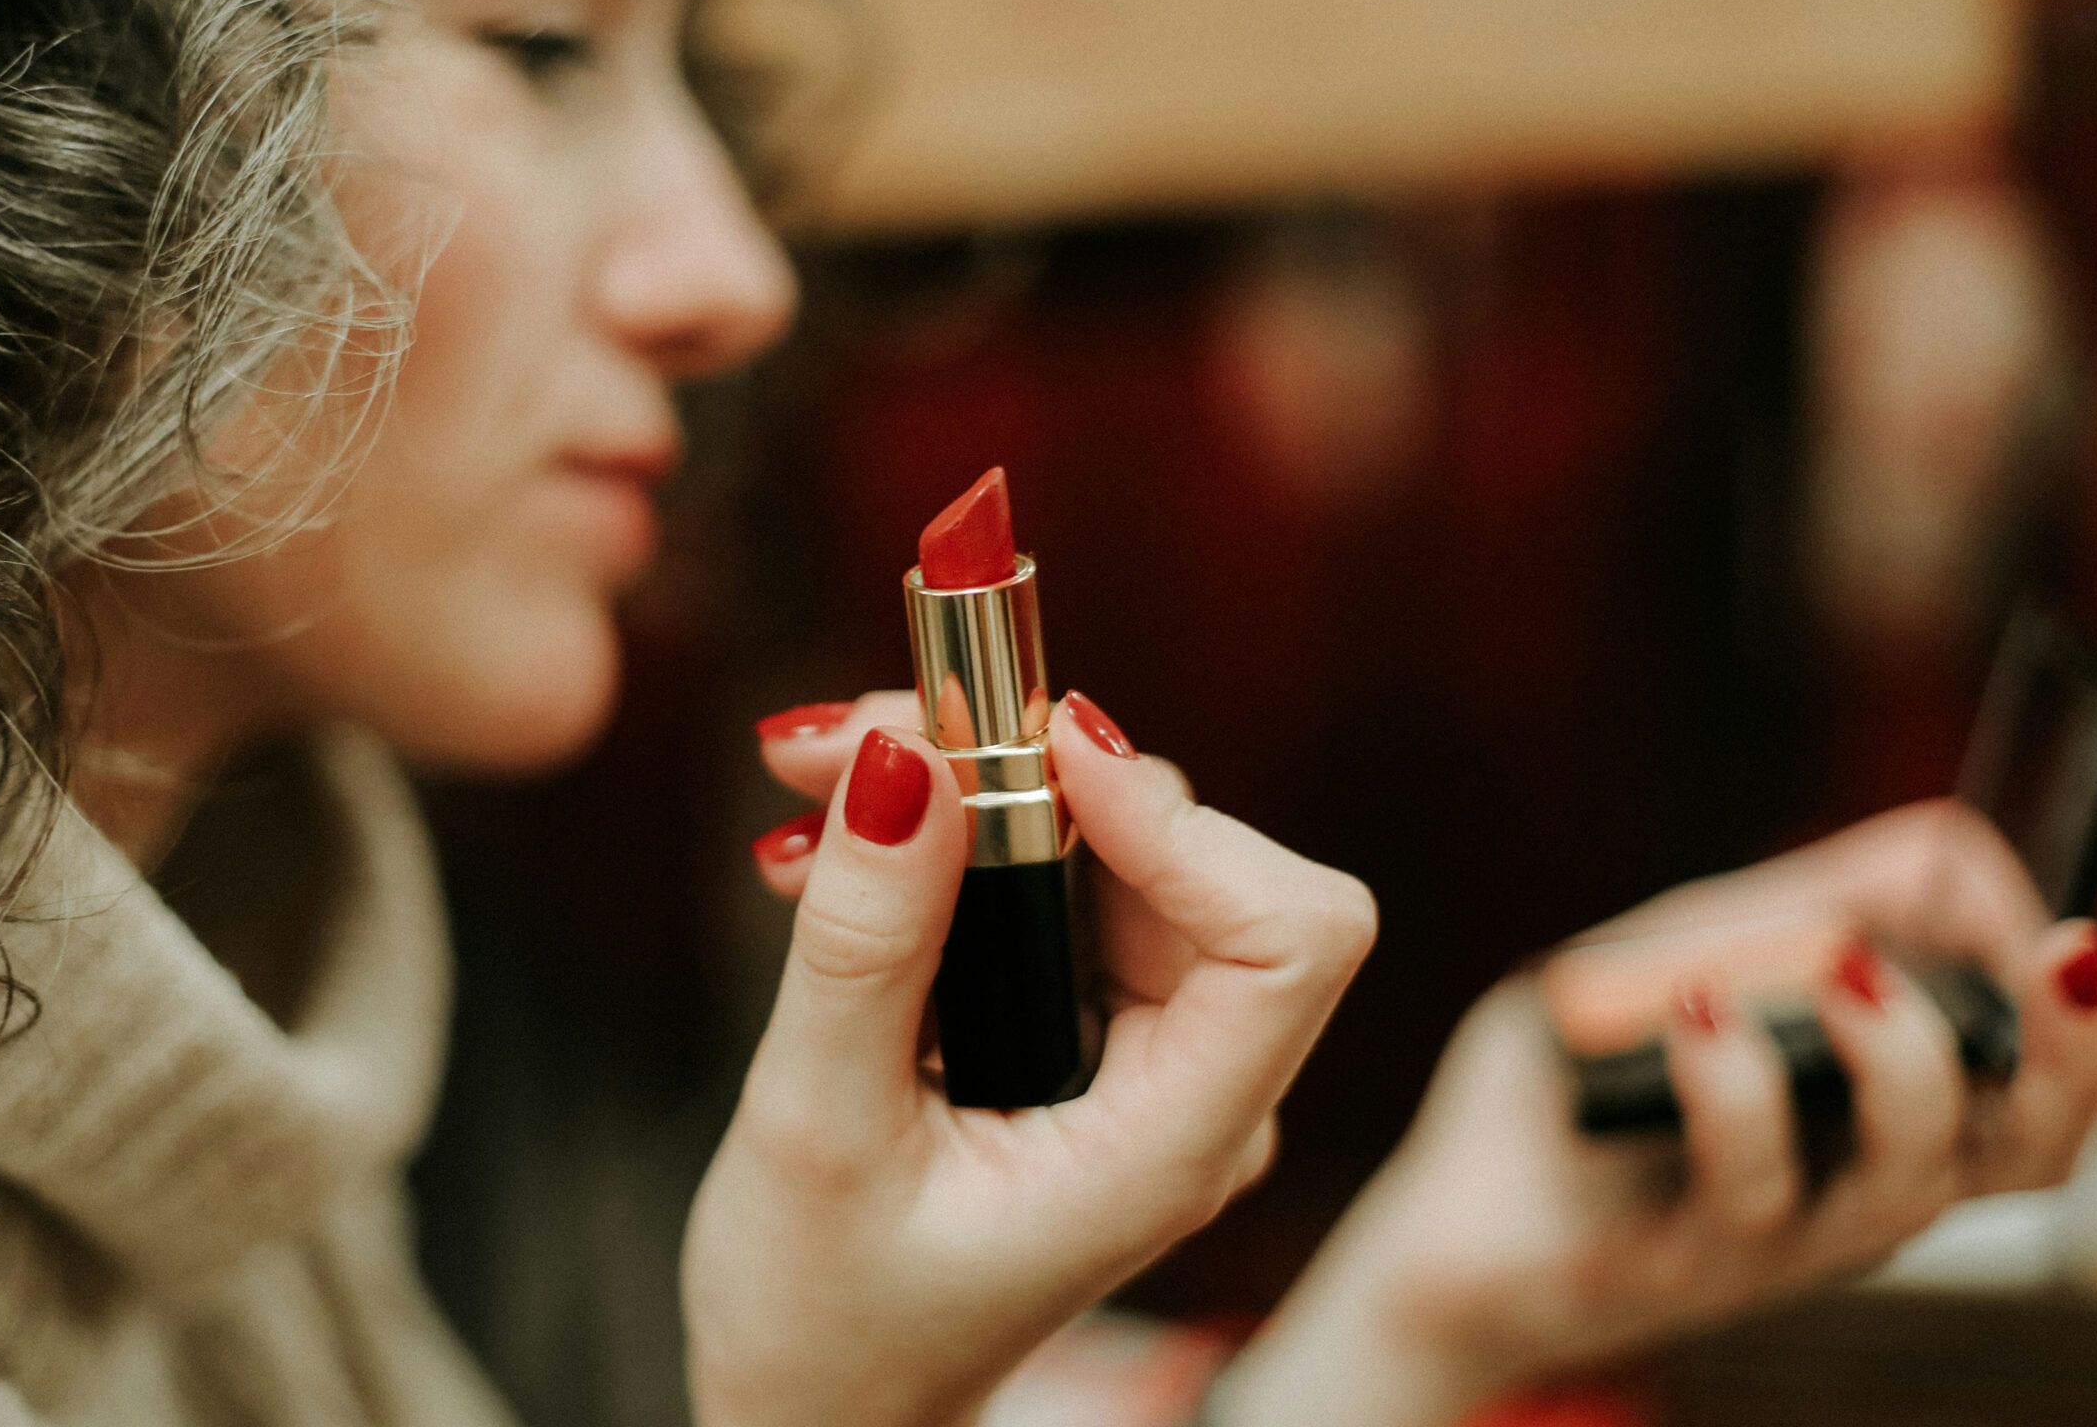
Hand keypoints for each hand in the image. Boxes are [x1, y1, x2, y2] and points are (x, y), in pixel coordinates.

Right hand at [683, 692, 1375, 1426]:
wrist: (821, 1404)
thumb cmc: (825, 1319)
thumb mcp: (818, 1130)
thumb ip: (869, 945)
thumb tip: (906, 758)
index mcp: (1171, 1145)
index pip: (1287, 937)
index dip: (1182, 821)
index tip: (1036, 749)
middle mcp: (1191, 1089)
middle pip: (1191, 858)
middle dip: (1027, 770)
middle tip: (857, 736)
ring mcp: (1144, 1056)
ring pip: (1113, 850)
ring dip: (968, 789)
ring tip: (809, 783)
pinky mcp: (1085, 1027)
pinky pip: (1056, 883)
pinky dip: (951, 839)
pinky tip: (832, 848)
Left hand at [1215, 802, 2096, 1426]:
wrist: (1442, 1218)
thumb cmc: (1581, 1084)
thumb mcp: (1691, 953)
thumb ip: (1805, 902)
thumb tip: (1951, 852)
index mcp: (1889, 1115)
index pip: (2055, 1067)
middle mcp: (1864, 1184)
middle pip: (2039, 1146)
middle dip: (2079, 1046)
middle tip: (2061, 950)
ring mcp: (1784, 1236)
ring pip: (1917, 1183)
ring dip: (1905, 1060)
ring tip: (1843, 965)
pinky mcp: (1686, 1265)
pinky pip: (1748, 1192)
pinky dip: (1734, 1084)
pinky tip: (1689, 1008)